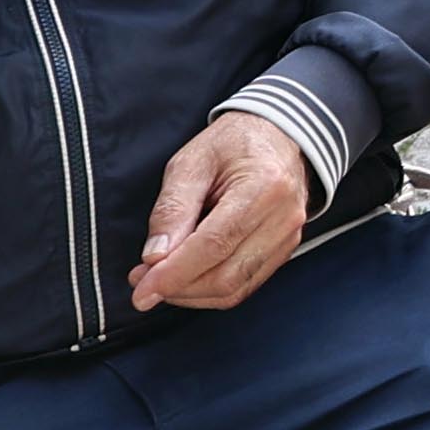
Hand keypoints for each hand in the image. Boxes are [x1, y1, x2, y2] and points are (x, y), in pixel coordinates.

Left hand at [134, 109, 315, 312]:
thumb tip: (154, 257)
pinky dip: (210, 289)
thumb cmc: (233, 143)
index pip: (214, 245)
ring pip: (235, 288)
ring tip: (160, 278)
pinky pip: (245, 284)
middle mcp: (284, 218)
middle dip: (178, 288)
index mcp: (263, 188)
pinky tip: (186, 276)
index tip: (140, 291)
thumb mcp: (191, 162)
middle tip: (141, 281)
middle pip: (226, 276)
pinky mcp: (285, 249)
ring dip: (191, 294)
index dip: (173, 274)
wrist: (279, 135)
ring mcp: (288, 237)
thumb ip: (172, 209)